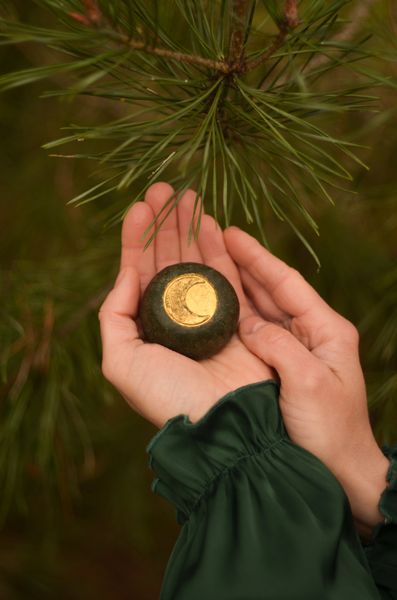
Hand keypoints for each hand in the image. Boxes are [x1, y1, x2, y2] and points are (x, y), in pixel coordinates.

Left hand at [99, 183, 271, 428]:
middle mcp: (176, 316)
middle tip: (164, 188)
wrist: (223, 424)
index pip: (139, 273)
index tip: (138, 207)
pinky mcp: (238, 313)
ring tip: (186, 193)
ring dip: (189, 227)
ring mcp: (208, 314)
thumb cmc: (169, 398)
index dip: (136, 239)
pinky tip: (209, 220)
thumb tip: (127, 273)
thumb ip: (114, 315)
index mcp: (148, 326)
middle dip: (165, 224)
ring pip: (196, 260)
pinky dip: (216, 245)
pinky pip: (225, 271)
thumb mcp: (121, 362)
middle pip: (169, 259)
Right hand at [224, 226, 388, 535]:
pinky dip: (234, 317)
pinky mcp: (280, 368)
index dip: (257, 257)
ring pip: (260, 309)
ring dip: (235, 285)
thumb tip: (248, 325)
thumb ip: (278, 346)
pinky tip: (214, 306)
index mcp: (326, 329)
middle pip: (271, 289)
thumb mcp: (308, 383)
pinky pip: (254, 334)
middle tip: (212, 240)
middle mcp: (310, 333)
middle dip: (242, 263)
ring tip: (207, 264)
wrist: (341, 472)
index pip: (287, 282)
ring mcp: (294, 350)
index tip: (230, 234)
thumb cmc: (332, 431)